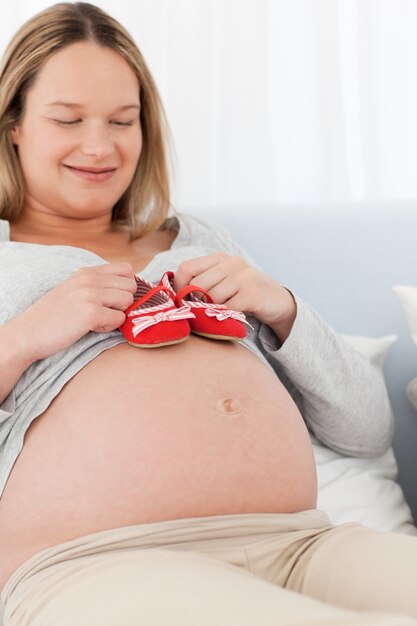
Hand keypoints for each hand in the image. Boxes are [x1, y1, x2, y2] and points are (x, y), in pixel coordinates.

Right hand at [10, 262, 136, 362]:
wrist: (27, 333)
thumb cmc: (53, 316)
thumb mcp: (73, 290)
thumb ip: (96, 284)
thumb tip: (129, 288)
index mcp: (86, 272)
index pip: (126, 269)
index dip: (126, 287)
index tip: (113, 300)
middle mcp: (89, 279)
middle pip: (131, 286)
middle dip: (122, 303)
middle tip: (103, 312)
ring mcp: (90, 295)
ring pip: (128, 301)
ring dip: (116, 315)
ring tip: (95, 320)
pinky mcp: (90, 313)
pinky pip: (119, 320)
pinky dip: (108, 327)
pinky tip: (90, 328)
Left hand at [174, 253, 296, 342]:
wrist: (277, 302)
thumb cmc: (244, 295)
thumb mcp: (224, 283)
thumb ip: (204, 284)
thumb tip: (174, 296)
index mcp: (219, 258)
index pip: (187, 268)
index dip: (178, 287)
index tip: (180, 301)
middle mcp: (231, 263)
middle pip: (197, 285)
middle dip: (193, 303)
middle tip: (197, 314)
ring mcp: (243, 276)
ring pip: (211, 297)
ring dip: (209, 311)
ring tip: (215, 316)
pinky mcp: (252, 292)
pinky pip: (227, 308)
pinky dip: (223, 317)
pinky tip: (228, 318)